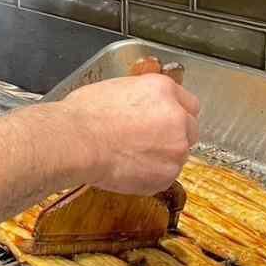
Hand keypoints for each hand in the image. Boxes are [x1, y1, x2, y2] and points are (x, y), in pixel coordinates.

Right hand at [56, 74, 199, 194]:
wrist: (76, 142)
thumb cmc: (84, 115)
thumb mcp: (115, 89)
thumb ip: (141, 98)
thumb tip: (141, 107)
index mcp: (164, 90)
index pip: (189, 103)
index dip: (175, 113)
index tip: (165, 121)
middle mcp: (177, 117)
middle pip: (190, 129)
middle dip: (173, 136)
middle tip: (147, 141)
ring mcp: (175, 149)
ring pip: (177, 155)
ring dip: (161, 157)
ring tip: (130, 157)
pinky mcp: (166, 176)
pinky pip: (163, 177)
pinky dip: (149, 176)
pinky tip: (126, 170)